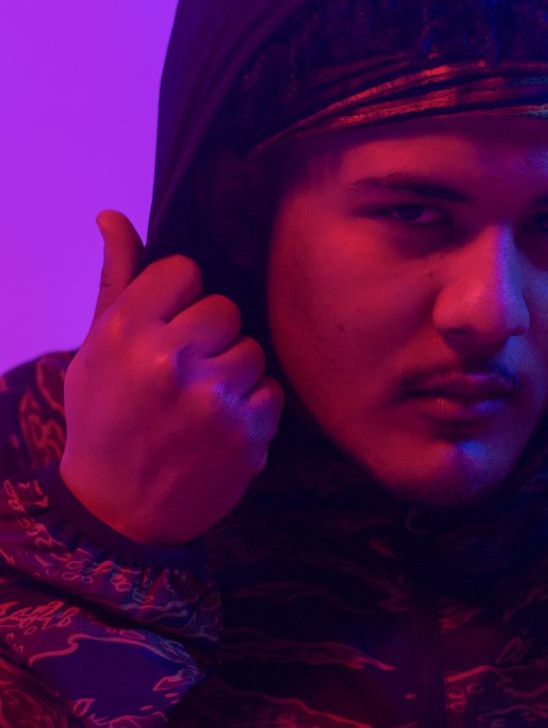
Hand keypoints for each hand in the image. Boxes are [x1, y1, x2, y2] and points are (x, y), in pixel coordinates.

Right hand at [59, 210, 283, 545]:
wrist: (117, 510)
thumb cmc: (104, 419)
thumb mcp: (95, 349)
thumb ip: (117, 280)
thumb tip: (113, 217)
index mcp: (128, 331)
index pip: (184, 272)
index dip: (178, 299)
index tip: (167, 328)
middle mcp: (172, 360)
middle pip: (225, 309)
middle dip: (210, 336)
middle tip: (184, 370)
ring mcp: (214, 399)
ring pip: (253, 352)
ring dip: (233, 374)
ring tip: (199, 402)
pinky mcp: (248, 434)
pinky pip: (271, 393)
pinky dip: (251, 409)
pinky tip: (219, 427)